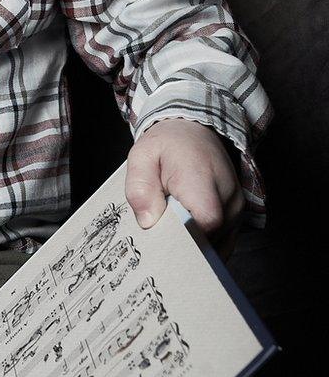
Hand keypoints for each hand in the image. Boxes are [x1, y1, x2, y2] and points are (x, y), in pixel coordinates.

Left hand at [125, 118, 243, 261]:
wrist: (195, 132)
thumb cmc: (168, 144)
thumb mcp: (142, 156)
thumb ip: (140, 186)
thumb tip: (148, 222)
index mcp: (203, 180)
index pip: (205, 222)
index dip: (183, 237)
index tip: (161, 239)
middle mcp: (228, 197)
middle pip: (210, 239)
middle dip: (183, 245)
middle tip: (158, 241)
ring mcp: (237, 209)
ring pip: (216, 244)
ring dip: (193, 244)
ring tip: (171, 233)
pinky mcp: (238, 216)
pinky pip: (222, 241)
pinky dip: (203, 243)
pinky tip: (184, 236)